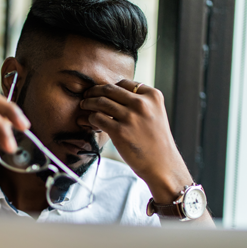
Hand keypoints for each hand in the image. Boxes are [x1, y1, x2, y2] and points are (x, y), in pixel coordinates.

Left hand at [81, 80, 192, 203]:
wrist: (162, 165)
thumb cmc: (156, 141)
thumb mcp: (155, 113)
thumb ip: (140, 102)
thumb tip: (113, 94)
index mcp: (152, 96)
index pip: (124, 83)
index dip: (110, 87)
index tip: (102, 92)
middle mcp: (142, 103)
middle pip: (109, 90)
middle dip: (94, 91)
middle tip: (87, 95)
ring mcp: (130, 117)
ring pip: (100, 102)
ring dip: (88, 103)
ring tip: (84, 106)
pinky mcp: (119, 131)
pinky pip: (97, 118)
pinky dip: (90, 118)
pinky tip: (89, 121)